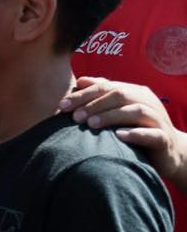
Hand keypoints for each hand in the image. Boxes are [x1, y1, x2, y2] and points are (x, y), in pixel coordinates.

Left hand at [61, 76, 186, 190]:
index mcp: (134, 92)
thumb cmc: (136, 128)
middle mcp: (147, 102)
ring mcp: (158, 119)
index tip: (62, 105)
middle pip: (120, 95)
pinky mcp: (164, 138)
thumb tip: (80, 80)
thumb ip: (102, 94)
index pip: (105, 87)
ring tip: (91, 124)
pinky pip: (152, 134)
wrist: (168, 151)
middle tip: (74, 116)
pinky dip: (136, 133)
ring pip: (136, 111)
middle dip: (94, 104)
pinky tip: (119, 136)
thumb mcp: (118, 110)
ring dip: (111, 116)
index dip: (83, 95)